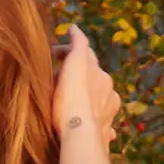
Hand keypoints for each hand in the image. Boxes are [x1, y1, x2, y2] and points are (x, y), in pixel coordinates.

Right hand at [52, 22, 120, 150]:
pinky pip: (104, 124)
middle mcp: (108, 91)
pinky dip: (97, 121)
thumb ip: (78, 44)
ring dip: (90, 97)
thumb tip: (75, 27)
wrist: (80, 136)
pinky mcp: (106, 133)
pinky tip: (92, 125)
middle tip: (62, 78)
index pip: (85, 55)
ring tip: (75, 102)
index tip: (54, 54)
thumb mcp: (74, 64)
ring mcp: (109, 113)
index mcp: (100, 73)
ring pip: (100, 100)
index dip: (68, 52)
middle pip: (93, 77)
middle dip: (80, 75)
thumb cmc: (72, 99)